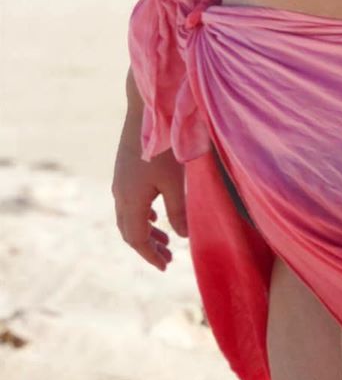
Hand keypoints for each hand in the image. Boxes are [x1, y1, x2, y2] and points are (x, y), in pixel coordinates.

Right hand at [111, 118, 187, 271]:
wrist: (147, 112)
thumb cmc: (164, 147)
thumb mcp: (175, 181)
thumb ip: (178, 210)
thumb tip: (183, 236)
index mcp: (129, 200)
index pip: (135, 239)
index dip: (150, 255)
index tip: (165, 267)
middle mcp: (119, 194)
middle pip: (129, 231)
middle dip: (148, 247)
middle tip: (168, 259)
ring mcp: (120, 182)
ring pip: (128, 217)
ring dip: (145, 231)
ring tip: (166, 241)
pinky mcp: (125, 171)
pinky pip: (129, 203)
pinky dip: (141, 215)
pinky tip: (154, 215)